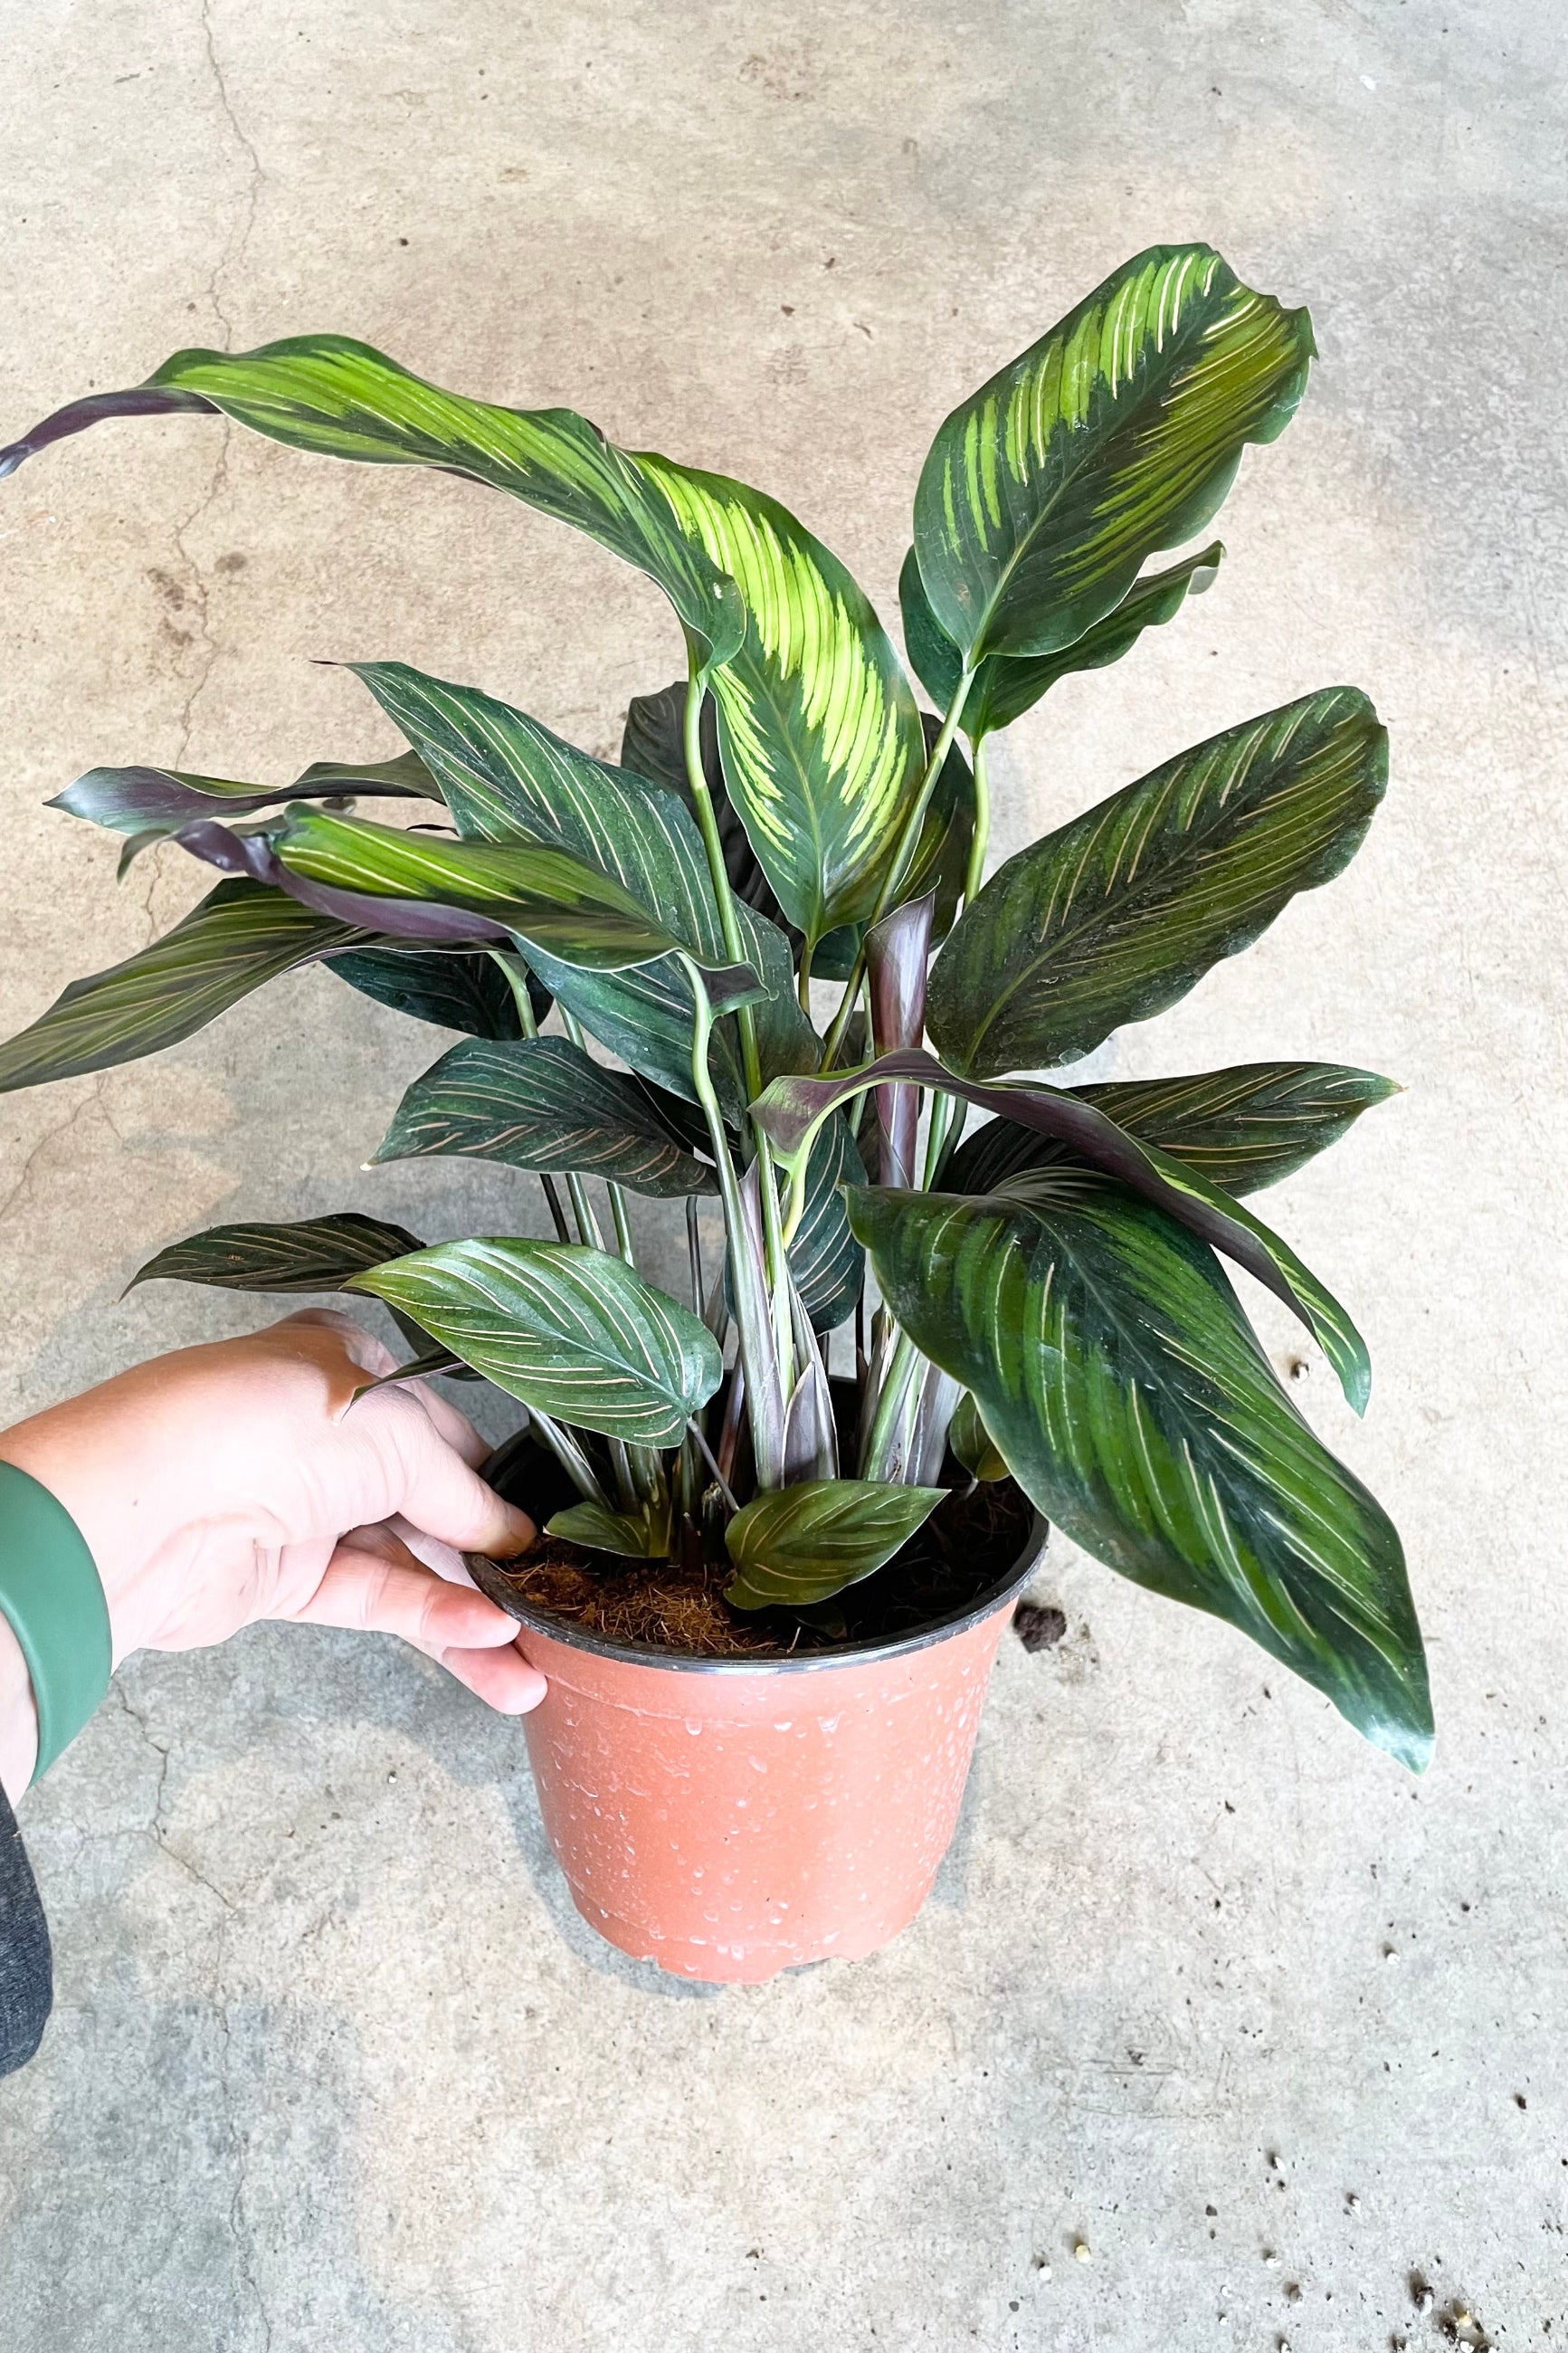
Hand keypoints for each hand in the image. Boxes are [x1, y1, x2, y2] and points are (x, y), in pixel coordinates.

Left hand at [0, 1310, 543, 1794]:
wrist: (154, 1503)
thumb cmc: (273, 1425)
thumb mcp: (399, 1435)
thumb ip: (464, 1493)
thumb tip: (516, 1540)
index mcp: (353, 1368)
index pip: (445, 1428)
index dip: (499, 1480)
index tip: (554, 1528)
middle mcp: (329, 1436)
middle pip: (432, 1502)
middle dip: (494, 1554)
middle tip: (559, 1602)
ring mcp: (307, 1510)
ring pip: (410, 1563)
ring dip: (472, 1609)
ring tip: (538, 1658)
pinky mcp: (287, 1579)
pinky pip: (377, 1599)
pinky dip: (432, 1622)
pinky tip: (489, 1646)